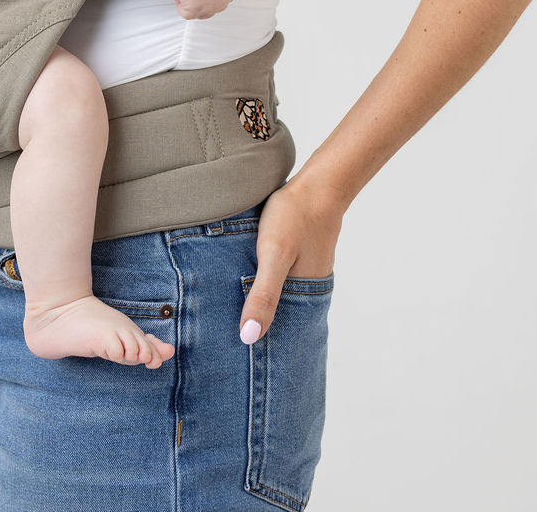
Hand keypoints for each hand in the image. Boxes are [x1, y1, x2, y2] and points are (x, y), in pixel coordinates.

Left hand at [237, 179, 342, 344]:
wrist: (318, 184)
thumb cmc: (295, 217)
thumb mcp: (274, 255)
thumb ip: (263, 294)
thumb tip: (249, 338)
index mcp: (303, 298)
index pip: (277, 335)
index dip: (255, 344)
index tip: (228, 353)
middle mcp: (306, 290)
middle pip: (275, 318)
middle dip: (252, 326)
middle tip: (218, 338)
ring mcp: (302, 273)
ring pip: (275, 297)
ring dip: (255, 303)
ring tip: (224, 313)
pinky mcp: (296, 258)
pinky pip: (275, 279)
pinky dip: (259, 283)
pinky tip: (241, 279)